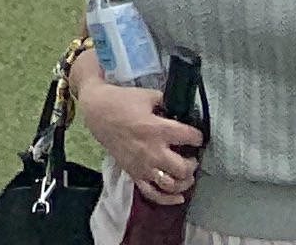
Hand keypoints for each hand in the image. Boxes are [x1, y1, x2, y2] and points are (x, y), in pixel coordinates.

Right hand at [79, 82, 205, 203]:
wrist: (97, 112)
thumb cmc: (121, 101)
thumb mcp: (147, 95)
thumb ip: (166, 102)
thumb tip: (182, 109)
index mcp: (157, 129)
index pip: (188, 137)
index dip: (197, 137)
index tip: (197, 136)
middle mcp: (152, 151)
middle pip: (182, 168)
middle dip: (192, 164)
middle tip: (192, 157)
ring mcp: (143, 166)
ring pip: (171, 185)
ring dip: (184, 182)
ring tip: (186, 174)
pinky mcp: (134, 174)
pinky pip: (153, 194)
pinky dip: (168, 199)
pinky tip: (178, 197)